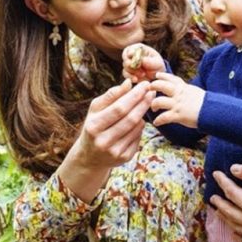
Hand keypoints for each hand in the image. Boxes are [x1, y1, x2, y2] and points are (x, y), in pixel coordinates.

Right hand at [58, 78, 153, 201]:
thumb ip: (111, 95)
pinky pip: (138, 138)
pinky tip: (138, 122)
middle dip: (143, 103)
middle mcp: (103, 141)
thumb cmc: (94, 125)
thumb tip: (129, 83)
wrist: (90, 156)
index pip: (119, 108)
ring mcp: (114, 152)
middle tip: (151, 92)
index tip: (145, 85)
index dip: (134, 96)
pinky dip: (140, 127)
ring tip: (143, 104)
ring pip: (137, 128)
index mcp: (93, 126)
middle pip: (130, 119)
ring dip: (142, 114)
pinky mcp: (124, 158)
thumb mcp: (96, 109)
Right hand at [122, 43, 164, 82]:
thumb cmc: (158, 65)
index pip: (130, 49)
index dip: (130, 53)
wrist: (157, 75)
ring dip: (133, 72)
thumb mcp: (157, 62)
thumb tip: (142, 60)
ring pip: (125, 67)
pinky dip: (130, 77)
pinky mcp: (129, 72)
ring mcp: (129, 64)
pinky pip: (125, 74)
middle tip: (139, 68)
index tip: (133, 57)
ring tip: (143, 74)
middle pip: (125, 58)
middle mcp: (132, 55)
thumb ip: (150, 61)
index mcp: (139, 49)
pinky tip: (136, 79)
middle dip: (131, 64)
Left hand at [149, 72, 204, 128]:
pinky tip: (156, 123)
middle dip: (153, 86)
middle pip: (161, 85)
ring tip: (154, 108)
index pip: (171, 78)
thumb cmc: (205, 103)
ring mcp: (177, 104)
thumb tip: (180, 89)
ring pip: (158, 101)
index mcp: (183, 87)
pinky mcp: (178, 115)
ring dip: (153, 105)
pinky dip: (158, 120)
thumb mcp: (194, 91)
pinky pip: (163, 117)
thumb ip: (185, 90)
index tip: (157, 75)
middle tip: (149, 90)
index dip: (162, 76)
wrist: (212, 111)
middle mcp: (178, 94)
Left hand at [209, 165, 241, 241]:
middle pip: (231, 214)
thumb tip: (233, 169)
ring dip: (227, 219)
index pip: (232, 194)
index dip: (223, 183)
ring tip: (220, 211)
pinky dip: (240, 237)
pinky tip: (236, 231)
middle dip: (220, 203)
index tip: (217, 174)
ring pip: (238, 230)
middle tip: (213, 196)